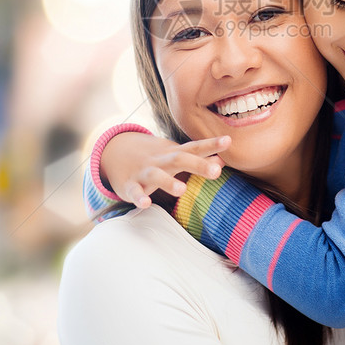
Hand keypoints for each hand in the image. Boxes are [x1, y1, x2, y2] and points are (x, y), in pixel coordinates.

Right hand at [101, 133, 230, 208]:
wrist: (116, 153)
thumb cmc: (156, 159)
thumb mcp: (176, 155)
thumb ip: (198, 158)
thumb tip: (223, 161)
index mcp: (174, 154)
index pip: (195, 147)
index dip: (212, 144)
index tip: (229, 141)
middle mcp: (161, 161)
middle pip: (180, 160)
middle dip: (198, 165)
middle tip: (216, 171)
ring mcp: (144, 172)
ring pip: (156, 176)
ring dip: (168, 182)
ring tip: (182, 190)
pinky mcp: (130, 185)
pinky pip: (134, 192)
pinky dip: (139, 197)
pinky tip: (146, 203)